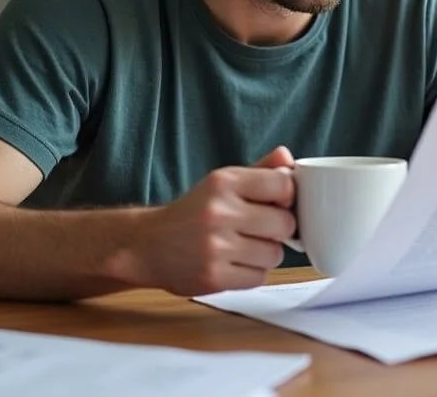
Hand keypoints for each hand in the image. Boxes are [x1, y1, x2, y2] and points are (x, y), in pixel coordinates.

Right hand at [129, 146, 296, 296]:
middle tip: (259, 229)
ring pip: (275, 254)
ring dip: (265, 254)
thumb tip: (288, 159)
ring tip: (243, 248)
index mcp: (223, 182)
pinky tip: (233, 264)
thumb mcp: (222, 183)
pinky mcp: (213, 277)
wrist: (148, 245)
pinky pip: (259, 277)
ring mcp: (215, 247)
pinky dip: (252, 273)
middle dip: (279, 229)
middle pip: (285, 223)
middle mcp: (218, 212)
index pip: (283, 184)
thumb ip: (259, 171)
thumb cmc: (193, 213)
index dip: (287, 196)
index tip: (277, 202)